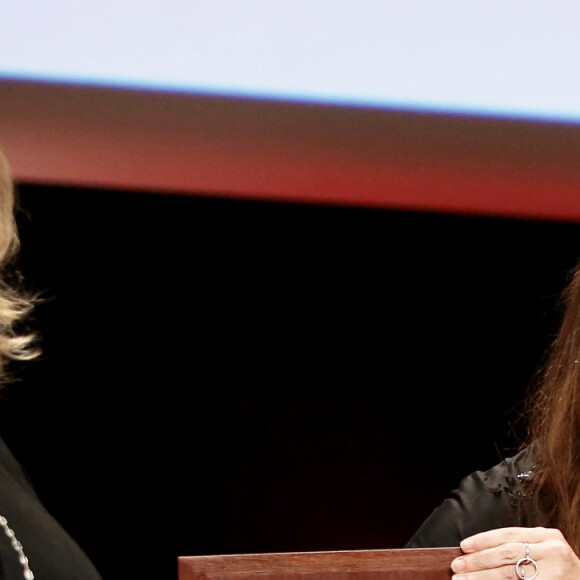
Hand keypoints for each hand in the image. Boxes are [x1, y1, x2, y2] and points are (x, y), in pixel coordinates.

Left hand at [451, 527, 579, 579]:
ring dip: (483, 578)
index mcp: (546, 537)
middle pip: (507, 554)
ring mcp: (555, 573)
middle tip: (457, 566)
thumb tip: (476, 554)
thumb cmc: (558, 571)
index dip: (483, 540)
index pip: (508, 535)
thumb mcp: (542, 553)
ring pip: (510, 575)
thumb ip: (517, 550)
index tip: (463, 546)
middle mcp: (552, 552)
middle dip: (479, 561)